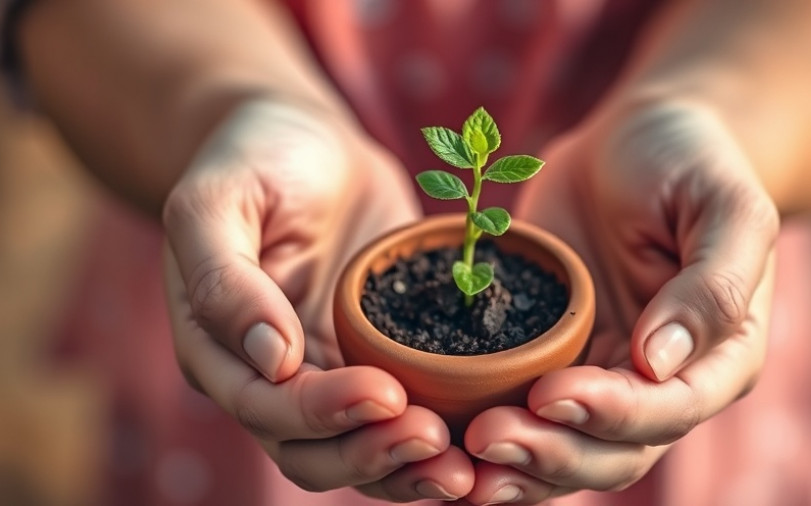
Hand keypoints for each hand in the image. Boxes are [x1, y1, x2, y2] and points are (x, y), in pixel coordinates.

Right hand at [163, 98, 473, 500]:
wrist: (307, 142)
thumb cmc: (255, 158)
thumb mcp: (219, 199)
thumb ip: (225, 278)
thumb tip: (268, 358)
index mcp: (218, 348)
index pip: (265, 405)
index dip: (323, 412)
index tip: (385, 393)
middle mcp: (268, 377)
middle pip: (312, 451)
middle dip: (372, 454)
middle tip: (436, 439)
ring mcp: (325, 372)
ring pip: (359, 449)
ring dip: (406, 468)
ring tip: (463, 468)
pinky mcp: (374, 359)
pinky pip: (398, 416)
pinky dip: (431, 442)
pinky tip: (476, 442)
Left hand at [463, 101, 778, 503]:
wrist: (635, 141)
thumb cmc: (690, 161)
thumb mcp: (723, 204)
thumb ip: (712, 284)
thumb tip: (660, 362)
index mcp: (719, 358)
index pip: (669, 410)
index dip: (610, 415)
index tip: (548, 393)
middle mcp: (663, 385)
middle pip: (612, 453)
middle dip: (550, 453)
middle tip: (486, 437)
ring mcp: (603, 377)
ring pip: (565, 452)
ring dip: (516, 468)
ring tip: (461, 461)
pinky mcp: (552, 360)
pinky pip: (526, 417)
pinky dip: (494, 443)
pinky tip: (447, 444)